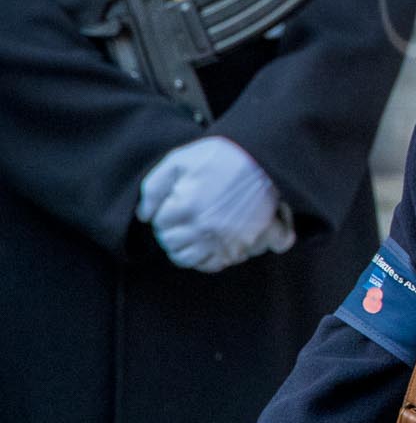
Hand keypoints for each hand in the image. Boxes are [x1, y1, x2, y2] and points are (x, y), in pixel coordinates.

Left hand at [139, 137, 291, 271]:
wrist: (264, 161)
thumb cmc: (222, 157)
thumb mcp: (180, 160)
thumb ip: (154, 187)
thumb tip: (144, 215)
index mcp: (185, 207)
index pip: (159, 225)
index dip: (163, 214)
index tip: (173, 205)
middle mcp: (202, 228)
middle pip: (171, 245)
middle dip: (171, 232)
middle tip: (181, 220)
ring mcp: (222, 239)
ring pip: (189, 259)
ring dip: (185, 248)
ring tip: (192, 233)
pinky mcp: (240, 245)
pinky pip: (214, 265)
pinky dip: (206, 258)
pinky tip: (208, 243)